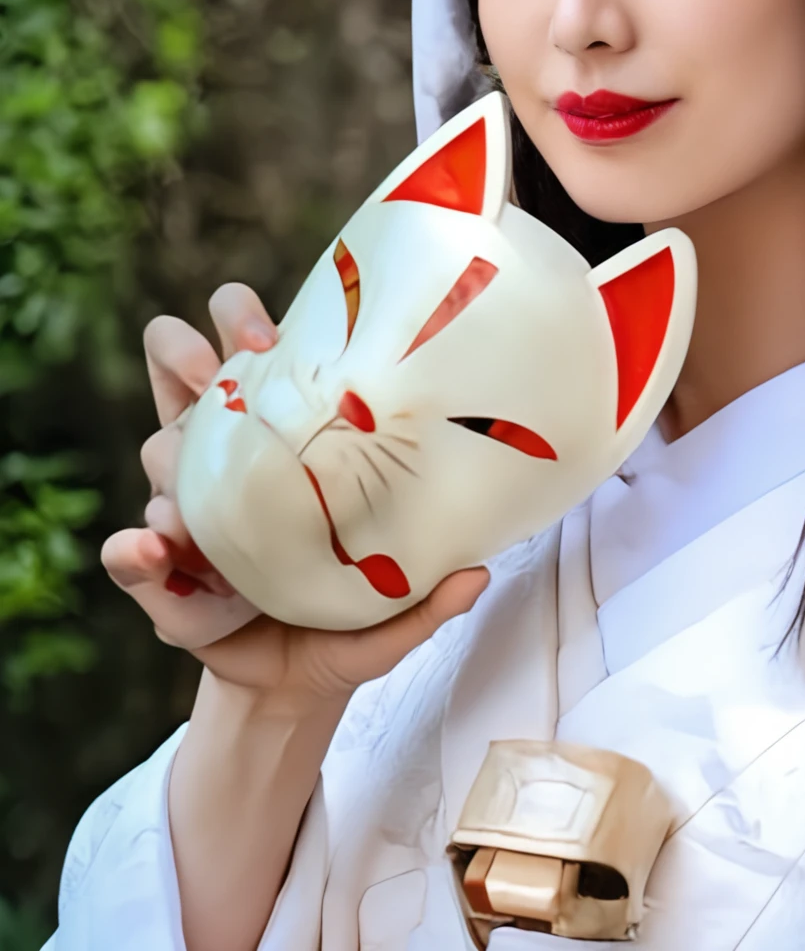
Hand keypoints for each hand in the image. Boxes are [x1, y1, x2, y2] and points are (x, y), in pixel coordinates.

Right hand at [103, 283, 488, 710]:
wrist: (291, 681)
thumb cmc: (349, 616)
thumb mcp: (394, 609)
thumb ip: (429, 597)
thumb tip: (477, 575)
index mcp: (289, 429)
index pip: (254, 347)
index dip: (246, 321)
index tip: (271, 337)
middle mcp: (231, 447)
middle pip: (184, 364)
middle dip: (188, 351)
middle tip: (218, 370)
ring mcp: (191, 498)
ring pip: (158, 441)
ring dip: (169, 446)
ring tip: (187, 473)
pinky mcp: (162, 564)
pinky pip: (128, 550)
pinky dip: (133, 550)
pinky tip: (153, 549)